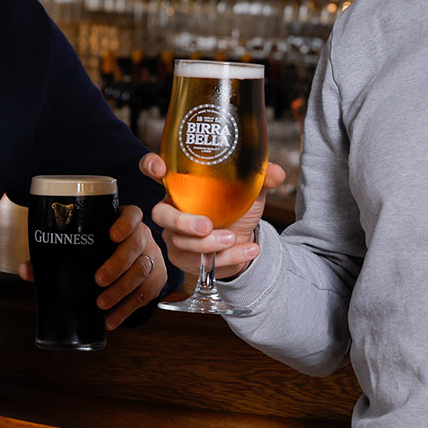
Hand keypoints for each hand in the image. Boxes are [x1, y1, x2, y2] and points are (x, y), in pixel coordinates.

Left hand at [17, 203, 167, 329]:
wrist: (131, 265)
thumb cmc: (101, 251)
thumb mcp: (85, 247)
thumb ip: (56, 256)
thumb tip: (26, 270)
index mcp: (124, 222)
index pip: (132, 214)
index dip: (125, 223)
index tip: (112, 234)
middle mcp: (141, 237)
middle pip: (136, 245)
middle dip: (118, 263)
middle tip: (98, 279)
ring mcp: (151, 258)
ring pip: (142, 271)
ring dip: (121, 290)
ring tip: (101, 304)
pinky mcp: (155, 282)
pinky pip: (144, 296)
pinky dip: (126, 310)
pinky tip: (111, 320)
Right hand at [142, 153, 287, 281]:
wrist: (245, 242)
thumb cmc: (238, 209)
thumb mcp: (250, 190)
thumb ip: (261, 178)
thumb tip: (276, 173)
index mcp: (182, 185)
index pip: (156, 170)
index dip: (151, 166)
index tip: (160, 168)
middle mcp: (172, 208)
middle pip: (161, 214)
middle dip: (182, 222)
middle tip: (206, 226)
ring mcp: (175, 234)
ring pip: (181, 241)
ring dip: (210, 244)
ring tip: (234, 239)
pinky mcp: (182, 257)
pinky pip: (197, 261)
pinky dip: (226, 257)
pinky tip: (247, 250)